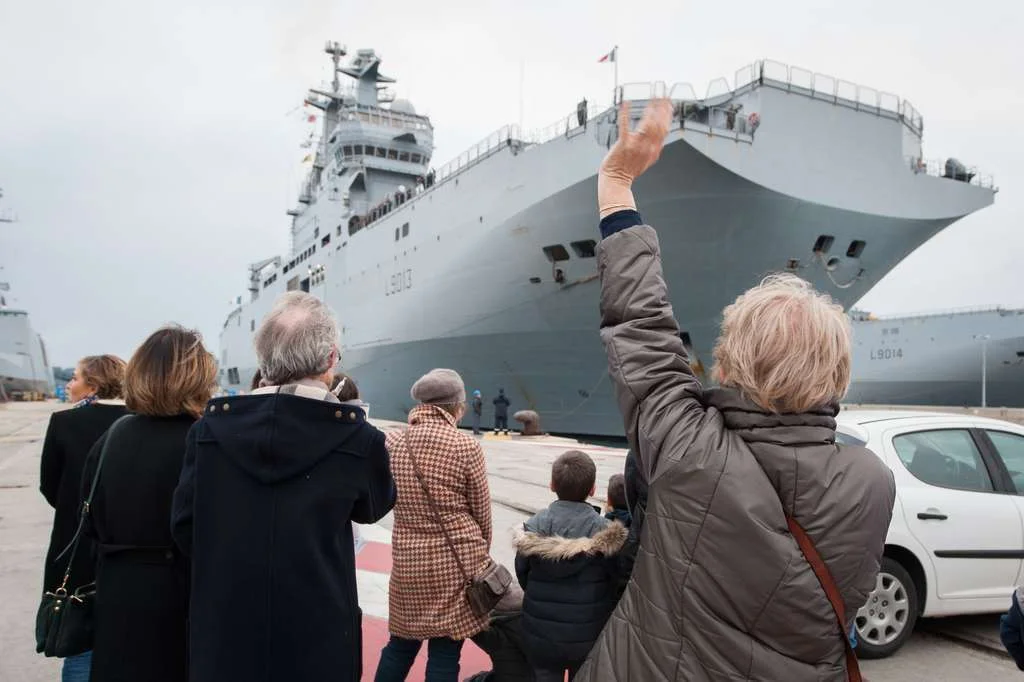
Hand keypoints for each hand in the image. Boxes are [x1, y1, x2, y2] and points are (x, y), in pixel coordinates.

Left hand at [598, 98, 672, 216]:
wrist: (616, 180)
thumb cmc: (627, 171)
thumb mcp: (646, 162)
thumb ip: (653, 150)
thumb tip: (659, 142)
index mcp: (654, 151)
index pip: (665, 130)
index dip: (668, 116)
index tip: (669, 105)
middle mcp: (648, 147)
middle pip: (660, 125)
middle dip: (663, 108)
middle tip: (663, 95)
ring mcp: (636, 145)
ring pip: (648, 124)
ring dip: (652, 108)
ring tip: (653, 97)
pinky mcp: (624, 144)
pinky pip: (626, 126)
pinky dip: (626, 114)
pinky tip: (626, 104)